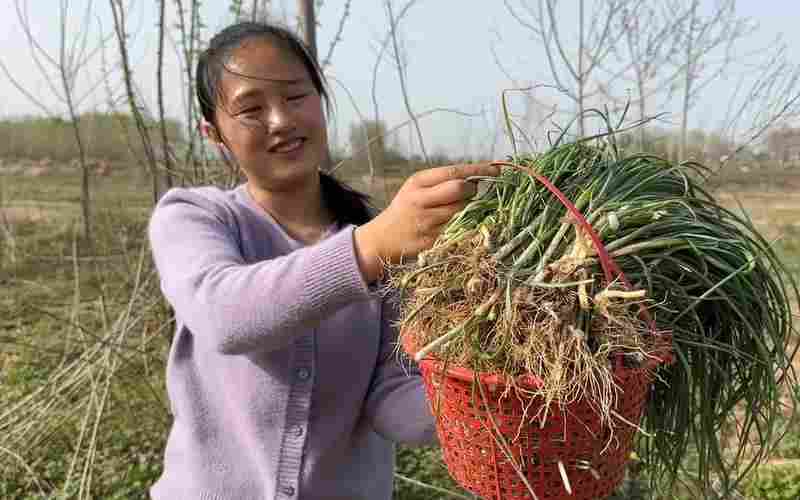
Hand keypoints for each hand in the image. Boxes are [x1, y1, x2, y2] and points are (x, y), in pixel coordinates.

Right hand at [354, 162, 499, 281]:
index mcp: (417, 183)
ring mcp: (426, 223)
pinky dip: (466, 228)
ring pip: (462, 212)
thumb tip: (478, 178)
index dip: (479, 170)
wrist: (380, 240)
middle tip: (473, 194)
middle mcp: (420, 201)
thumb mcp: (415, 189)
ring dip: (471, 211)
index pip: (454, 172)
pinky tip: (463, 226)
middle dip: (473, 190)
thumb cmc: (405, 210)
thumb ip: (441, 182)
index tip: (497, 169)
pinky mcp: (431, 241)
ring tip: (464, 211)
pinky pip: (459, 231)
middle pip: (460, 189)